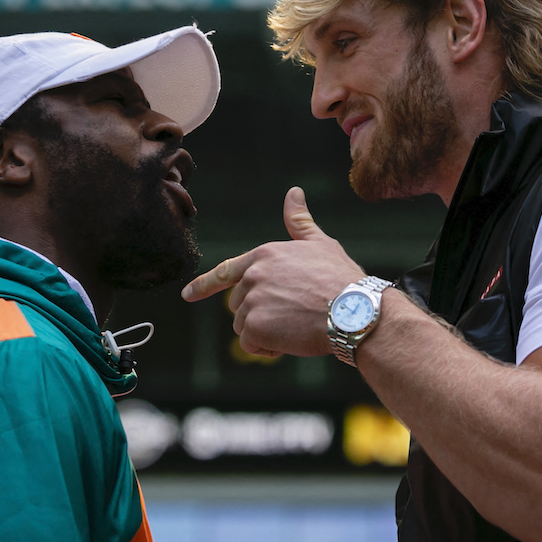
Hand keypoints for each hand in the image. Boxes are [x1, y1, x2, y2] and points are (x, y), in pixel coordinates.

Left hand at [181, 187, 365, 357]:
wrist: (353, 311)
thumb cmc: (341, 279)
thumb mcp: (320, 244)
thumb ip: (299, 223)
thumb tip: (293, 193)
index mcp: (264, 255)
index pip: (225, 271)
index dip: (203, 285)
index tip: (187, 295)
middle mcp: (253, 275)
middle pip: (239, 305)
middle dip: (260, 315)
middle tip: (293, 316)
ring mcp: (252, 300)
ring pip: (244, 327)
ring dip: (265, 333)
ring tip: (296, 327)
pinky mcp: (255, 326)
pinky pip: (251, 344)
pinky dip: (267, 348)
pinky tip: (291, 341)